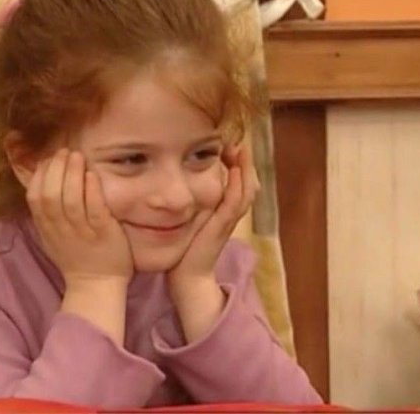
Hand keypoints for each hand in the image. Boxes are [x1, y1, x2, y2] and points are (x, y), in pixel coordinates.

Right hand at [26, 149, 133, 286]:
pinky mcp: (103, 235)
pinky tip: (93, 176)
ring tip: (77, 156)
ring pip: (70, 201)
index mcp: (47, 229)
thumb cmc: (77, 257)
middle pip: (50, 195)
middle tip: (65, 151)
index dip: (39, 175)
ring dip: (72, 175)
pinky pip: (94, 210)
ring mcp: (82, 233)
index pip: (34, 198)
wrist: (96, 286)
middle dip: (55, 169)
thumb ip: (47, 212)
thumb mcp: (53, 236)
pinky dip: (92, 191)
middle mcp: (61, 230)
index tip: (48, 159)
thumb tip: (40, 181)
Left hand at [166, 145, 259, 341]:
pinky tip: (234, 170)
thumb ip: (187, 204)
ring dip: (245, 169)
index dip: (238, 164)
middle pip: (247, 183)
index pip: (237, 183)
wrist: (186, 278)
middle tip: (239, 142)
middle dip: (245, 162)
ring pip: (245, 191)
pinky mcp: (221, 228)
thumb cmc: (184, 250)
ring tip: (241, 149)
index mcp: (222, 211)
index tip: (230, 145)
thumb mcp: (188, 221)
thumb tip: (172, 187)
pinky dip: (237, 186)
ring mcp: (227, 221)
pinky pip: (234, 204)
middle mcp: (228, 214)